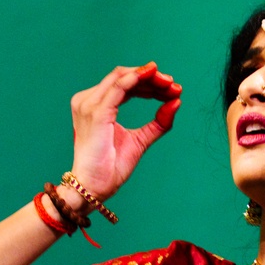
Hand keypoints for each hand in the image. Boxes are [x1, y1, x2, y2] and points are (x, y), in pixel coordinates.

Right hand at [67, 62, 181, 201]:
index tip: (172, 90)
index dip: (149, 83)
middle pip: (124, 76)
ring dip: (148, 77)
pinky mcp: (97, 112)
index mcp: (96, 106)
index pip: (124, 85)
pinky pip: (119, 87)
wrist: (93, 188)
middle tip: (174, 86)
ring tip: (169, 84)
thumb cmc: (110, 168)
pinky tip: (153, 76)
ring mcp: (90, 104)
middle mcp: (89, 100)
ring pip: (122, 77)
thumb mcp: (140, 141)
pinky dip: (137, 79)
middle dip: (152, 78)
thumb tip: (176, 103)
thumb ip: (158, 124)